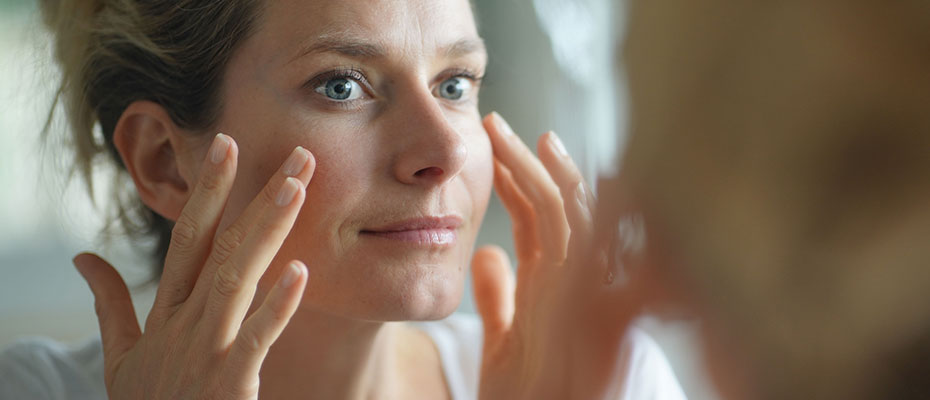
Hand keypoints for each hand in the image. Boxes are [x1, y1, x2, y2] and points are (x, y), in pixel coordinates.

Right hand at [73, 134, 313, 398]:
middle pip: (223, 246)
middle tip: (298, 153)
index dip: (210, 191)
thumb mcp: (119, 356)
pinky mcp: (227, 383)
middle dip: (257, 195)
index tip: (230, 145)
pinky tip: (300, 273)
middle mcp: (185, 322)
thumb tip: (82, 257)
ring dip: (269, 231)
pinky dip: (276, 307)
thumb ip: (108, 304)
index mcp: (166, 312)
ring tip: (298, 189)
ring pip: (238, 278)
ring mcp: (206, 350)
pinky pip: (254, 339)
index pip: (189, 238)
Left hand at [473, 113, 643, 399]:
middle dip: (528, 163)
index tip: (493, 147)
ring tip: (524, 138)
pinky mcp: (598, 310)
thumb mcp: (501, 340)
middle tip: (496, 124)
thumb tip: (484, 252)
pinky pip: (595, 253)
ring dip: (549, 176)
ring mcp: (587, 294)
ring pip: (575, 220)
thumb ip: (497, 296)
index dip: (515, 180)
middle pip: (557, 208)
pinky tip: (580, 179)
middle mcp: (574, 283)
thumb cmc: (526, 397)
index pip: (536, 218)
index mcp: (552, 286)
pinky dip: (589, 214)